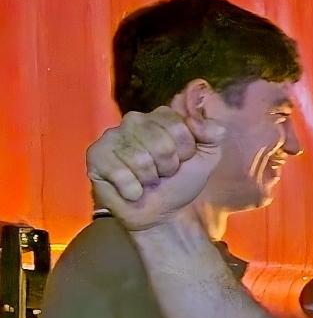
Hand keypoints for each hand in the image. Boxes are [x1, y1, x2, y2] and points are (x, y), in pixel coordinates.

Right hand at [87, 108, 225, 228]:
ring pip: (140, 158)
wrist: (162, 214)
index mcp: (161, 116)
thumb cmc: (180, 183)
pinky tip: (131, 189)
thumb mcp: (207, 157)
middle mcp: (135, 120)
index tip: (182, 161)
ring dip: (150, 179)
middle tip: (163, 174)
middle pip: (161, 142)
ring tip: (147, 181)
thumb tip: (198, 103)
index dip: (186, 150)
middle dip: (168, 166)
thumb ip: (212, 131)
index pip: (179, 125)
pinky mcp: (96, 155)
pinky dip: (132, 188)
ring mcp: (112, 136)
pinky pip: (120, 172)